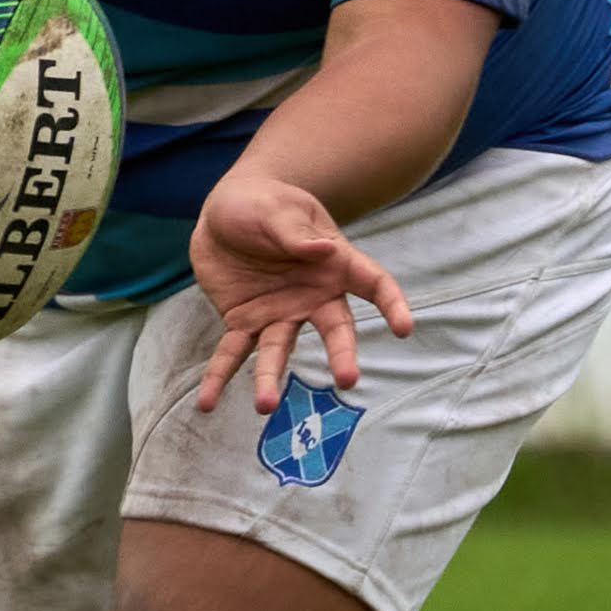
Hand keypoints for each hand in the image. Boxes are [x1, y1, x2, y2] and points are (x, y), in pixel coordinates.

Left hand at [188, 170, 414, 414]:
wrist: (225, 211)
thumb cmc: (263, 204)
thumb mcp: (278, 210)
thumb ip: (295, 233)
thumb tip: (323, 250)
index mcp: (334, 263)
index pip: (372, 284)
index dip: (391, 304)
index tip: (403, 328)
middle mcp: (313, 297)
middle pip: (335, 330)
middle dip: (341, 355)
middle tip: (347, 380)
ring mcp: (279, 314)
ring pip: (280, 351)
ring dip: (271, 379)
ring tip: (264, 406)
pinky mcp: (244, 323)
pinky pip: (233, 353)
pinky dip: (218, 378)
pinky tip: (206, 403)